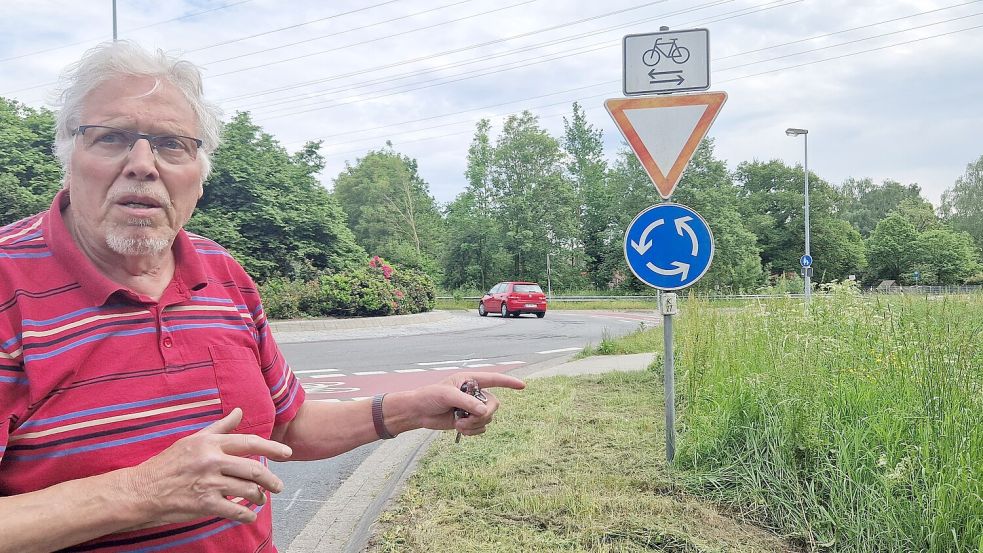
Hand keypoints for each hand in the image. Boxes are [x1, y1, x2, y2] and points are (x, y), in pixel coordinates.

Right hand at [124, 408, 292, 524]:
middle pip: (253, 469)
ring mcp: (209, 483)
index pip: (249, 442)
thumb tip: (239, 412)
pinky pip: (235, 510)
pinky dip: (246, 514)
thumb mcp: (193, 439)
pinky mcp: (204, 504)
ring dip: (259, 497)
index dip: (272, 447)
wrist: (142, 490)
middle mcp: (212, 461)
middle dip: (271, 479)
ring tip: (260, 498)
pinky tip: (250, 515)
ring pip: (247, 490)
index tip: (287, 453)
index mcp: (210, 444)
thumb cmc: (167, 464)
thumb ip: (220, 427)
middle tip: (278, 485)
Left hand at [407, 373, 524, 436]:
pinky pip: (482, 428)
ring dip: (474, 425)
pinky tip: (460, 429)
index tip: (522, 386)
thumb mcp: (446, 396)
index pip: (493, 379)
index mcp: (470, 380)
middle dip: (483, 415)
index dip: (508, 382)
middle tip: (467, 420)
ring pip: (488, 418)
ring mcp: (473, 408)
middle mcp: (475, 394)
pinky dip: (472, 431)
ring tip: (458, 424)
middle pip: (494, 404)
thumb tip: (484, 412)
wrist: (418, 412)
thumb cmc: (429, 397)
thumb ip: (466, 402)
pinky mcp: (469, 421)